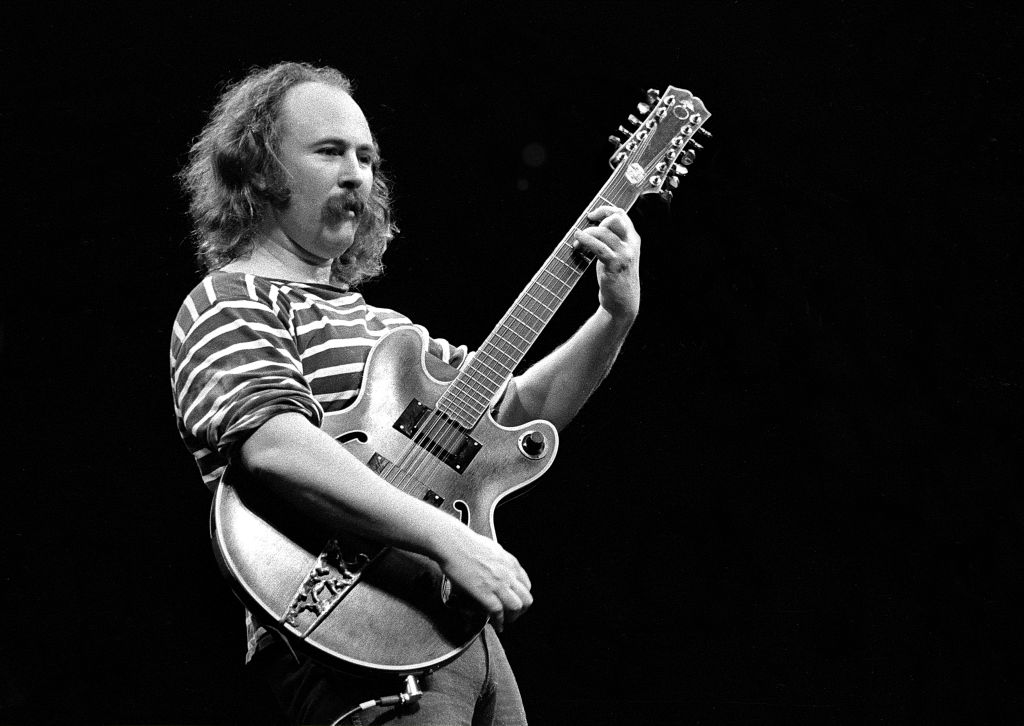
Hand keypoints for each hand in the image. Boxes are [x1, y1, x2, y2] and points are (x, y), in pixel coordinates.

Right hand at [436, 525, 532, 631]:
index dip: (522, 596)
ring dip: (512, 618)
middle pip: (526, 599)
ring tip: (505, 621)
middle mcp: (508, 574)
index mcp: (511, 563)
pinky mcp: (485, 592)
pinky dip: (499, 621)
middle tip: (513, 615)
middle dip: (521, 610)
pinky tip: (496, 625)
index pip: (526, 585)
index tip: (516, 601)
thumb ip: (500, 561)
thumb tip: (498, 568)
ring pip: (516, 607)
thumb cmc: (467, 542)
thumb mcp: (492, 549)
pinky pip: (498, 612)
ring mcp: (497, 584)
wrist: (453, 543)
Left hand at [572, 205, 640, 319]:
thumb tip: (593, 225)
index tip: (592, 215)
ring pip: (603, 232)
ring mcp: (624, 255)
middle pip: (615, 219)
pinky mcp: (615, 265)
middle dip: (598, 220)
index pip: (621, 214)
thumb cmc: (616, 277)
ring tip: (577, 243)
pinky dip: (586, 241)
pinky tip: (578, 242)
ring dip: (586, 234)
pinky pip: (598, 247)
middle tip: (586, 229)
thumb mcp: (618, 254)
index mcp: (633, 239)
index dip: (605, 210)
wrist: (622, 302)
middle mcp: (631, 244)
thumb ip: (612, 239)